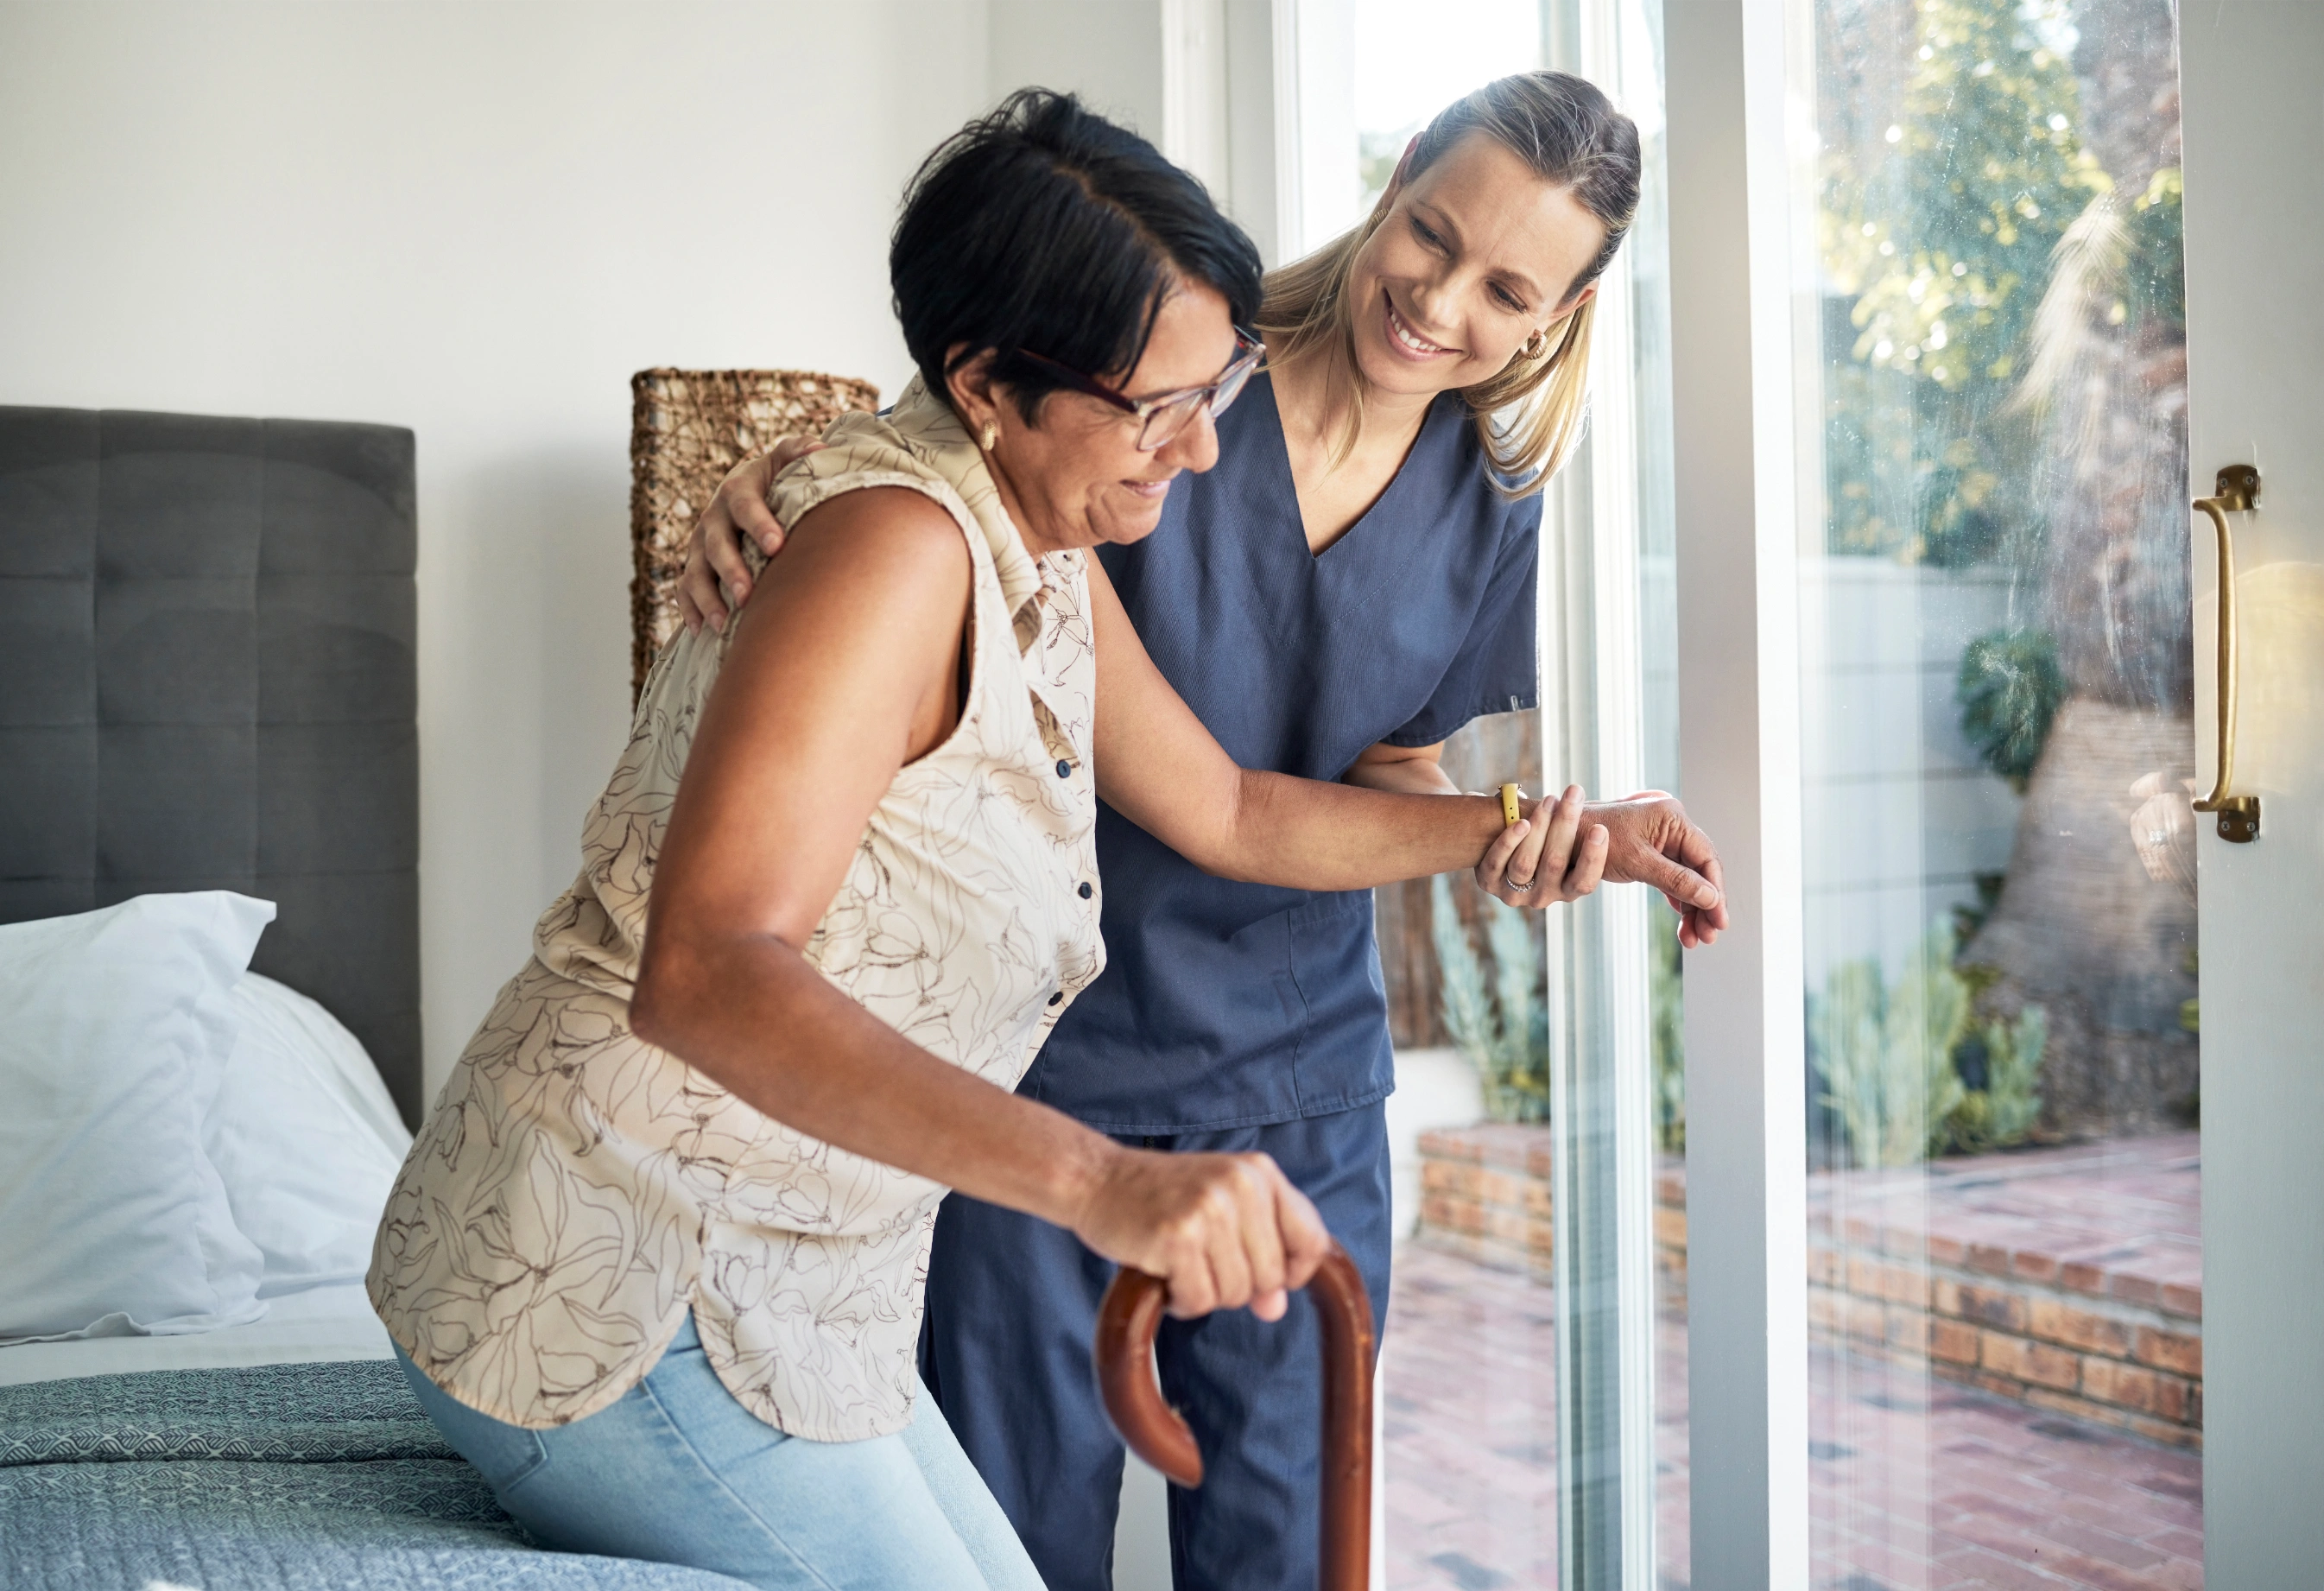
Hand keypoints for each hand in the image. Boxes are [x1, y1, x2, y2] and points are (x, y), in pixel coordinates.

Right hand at [675, 438, 823, 633]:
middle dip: (731, 570)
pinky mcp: (694, 567)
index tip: (777, 545)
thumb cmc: (776, 480)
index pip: (745, 505)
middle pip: (716, 545)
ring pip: (695, 572)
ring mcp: (700, 545)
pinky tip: (702, 632)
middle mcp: (713, 518)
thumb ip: (800, 451)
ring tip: (724, 623)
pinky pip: (684, 590)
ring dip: (708, 598)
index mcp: (737, 490)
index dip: (759, 524)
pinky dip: (690, 610)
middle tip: (747, 595)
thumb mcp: (786, 460)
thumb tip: (822, 449)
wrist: (747, 493)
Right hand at [1071, 1146, 1330, 1321]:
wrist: (1097, 1179)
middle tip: (1202, 1262)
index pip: (1312, 1241)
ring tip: (1179, 1264)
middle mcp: (1241, 1186)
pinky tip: (1163, 1275)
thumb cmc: (1163, 1197)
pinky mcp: (1177, 1238)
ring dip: (1205, 1293)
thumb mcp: (1222, 1209)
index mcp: (1261, 1173)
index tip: (1265, 1275)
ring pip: (1236, 1294)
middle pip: (1272, 1277)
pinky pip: (1199, 1301)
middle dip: (1239, 1286)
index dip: (1293, 1272)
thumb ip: (1259, 1252)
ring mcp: (1209, 1210)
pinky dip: (1180, 1300)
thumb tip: (1275, 1309)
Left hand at [1474, 784, 1609, 906]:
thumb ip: (1587, 830)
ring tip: (1550, 800)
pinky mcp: (1489, 882)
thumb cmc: (1548, 839)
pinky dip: (1508, 841)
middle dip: (1565, 825)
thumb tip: (1631, 804)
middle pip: (1555, 864)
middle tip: (1573, 793)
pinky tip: (1520, 822)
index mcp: (1568, 890)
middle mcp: (1543, 896)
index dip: (1592, 857)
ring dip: (1539, 827)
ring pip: (1526, 863)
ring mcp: (1514, 892)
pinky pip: (1496, 863)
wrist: (1503, 844)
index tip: (1600, 828)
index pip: (1584, 882)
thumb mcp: (1570, 841)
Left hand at [1587, 790, 1728, 947]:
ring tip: (1694, 940)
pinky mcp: (1652, 852)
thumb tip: (1711, 899)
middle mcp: (1673, 826)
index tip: (1719, 923)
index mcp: (1673, 818)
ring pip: (1688, 878)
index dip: (1716, 892)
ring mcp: (1663, 839)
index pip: (1707, 859)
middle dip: (1705, 906)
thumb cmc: (1593, 839)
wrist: (1560, 834)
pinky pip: (1673, 878)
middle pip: (1700, 871)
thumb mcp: (1637, 862)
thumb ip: (1675, 880)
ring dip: (1692, 908)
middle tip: (1707, 938)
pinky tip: (1683, 924)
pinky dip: (1677, 900)